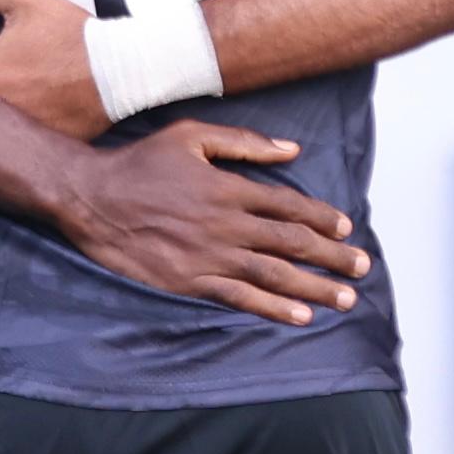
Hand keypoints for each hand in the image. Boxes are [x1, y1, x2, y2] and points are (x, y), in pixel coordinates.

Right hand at [53, 118, 370, 324]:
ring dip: (315, 287)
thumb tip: (292, 150)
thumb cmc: (139, 163)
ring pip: (274, 274)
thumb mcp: (191, 136)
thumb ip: (245, 143)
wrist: (91, 198)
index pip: (289, 206)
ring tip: (345, 298)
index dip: (323, 219)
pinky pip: (240, 297)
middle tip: (362, 267)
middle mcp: (226, 224)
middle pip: (292, 243)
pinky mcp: (190, 282)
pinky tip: (301, 316)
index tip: (346, 229)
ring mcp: (209, 256)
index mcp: (229, 188)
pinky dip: (273, 307)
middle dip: (333, 257)